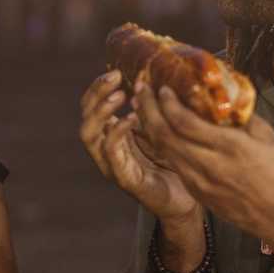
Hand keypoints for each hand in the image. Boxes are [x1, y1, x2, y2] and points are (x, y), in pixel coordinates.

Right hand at [79, 70, 199, 224]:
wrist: (187, 201)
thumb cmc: (174, 163)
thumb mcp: (162, 129)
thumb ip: (152, 109)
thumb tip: (152, 78)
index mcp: (112, 135)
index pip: (92, 107)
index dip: (98, 88)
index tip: (115, 71)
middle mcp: (106, 150)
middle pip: (86, 117)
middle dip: (96, 94)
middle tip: (114, 77)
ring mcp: (112, 165)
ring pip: (90, 136)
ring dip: (102, 111)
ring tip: (120, 95)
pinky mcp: (125, 179)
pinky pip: (112, 155)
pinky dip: (117, 134)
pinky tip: (131, 119)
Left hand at [131, 81, 273, 241]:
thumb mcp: (266, 136)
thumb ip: (241, 115)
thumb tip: (223, 94)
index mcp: (230, 147)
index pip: (186, 123)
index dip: (168, 103)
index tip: (161, 87)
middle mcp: (210, 165)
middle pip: (166, 135)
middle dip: (149, 110)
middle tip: (141, 90)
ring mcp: (200, 181)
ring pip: (164, 150)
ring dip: (149, 126)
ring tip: (142, 107)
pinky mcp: (196, 191)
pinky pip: (173, 163)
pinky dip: (161, 144)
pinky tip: (156, 130)